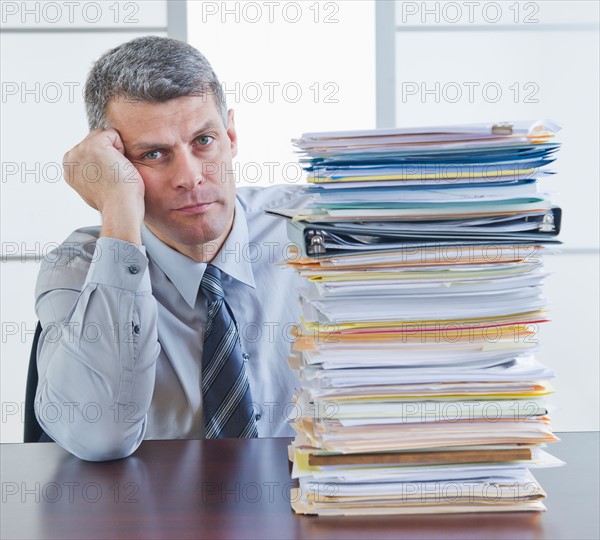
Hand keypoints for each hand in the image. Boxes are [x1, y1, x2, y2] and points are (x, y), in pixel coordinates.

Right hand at [63, 129, 144, 243]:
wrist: (119, 208)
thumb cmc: (114, 202)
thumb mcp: (94, 187)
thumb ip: (89, 172)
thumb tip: (94, 168)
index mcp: (69, 167)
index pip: (90, 149)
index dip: (105, 161)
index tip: (106, 180)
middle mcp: (71, 157)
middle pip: (98, 139)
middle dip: (110, 154)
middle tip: (112, 176)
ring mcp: (80, 149)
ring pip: (105, 136)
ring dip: (116, 152)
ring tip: (114, 172)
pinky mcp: (94, 145)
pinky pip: (114, 135)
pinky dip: (122, 149)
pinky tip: (118, 166)